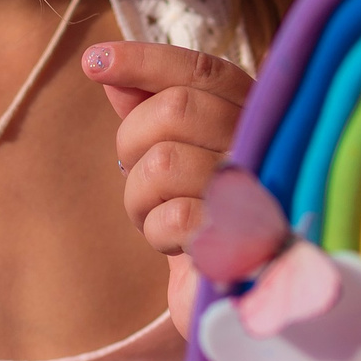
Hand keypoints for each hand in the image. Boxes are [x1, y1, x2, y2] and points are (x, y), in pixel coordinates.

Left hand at [84, 42, 253, 336]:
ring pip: (162, 164)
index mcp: (257, 116)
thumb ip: (152, 113)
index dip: (144, 61)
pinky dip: (159, 233)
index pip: (201, 70)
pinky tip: (180, 246)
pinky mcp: (248, 241)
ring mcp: (262, 191)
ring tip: (161, 216)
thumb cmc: (209, 222)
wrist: (239, 299)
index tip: (93, 62)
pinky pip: (173, 217)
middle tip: (138, 173)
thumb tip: (109, 73)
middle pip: (174, 109)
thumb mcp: (180, 161)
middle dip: (133, 143)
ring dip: (141, 199)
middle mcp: (268, 145)